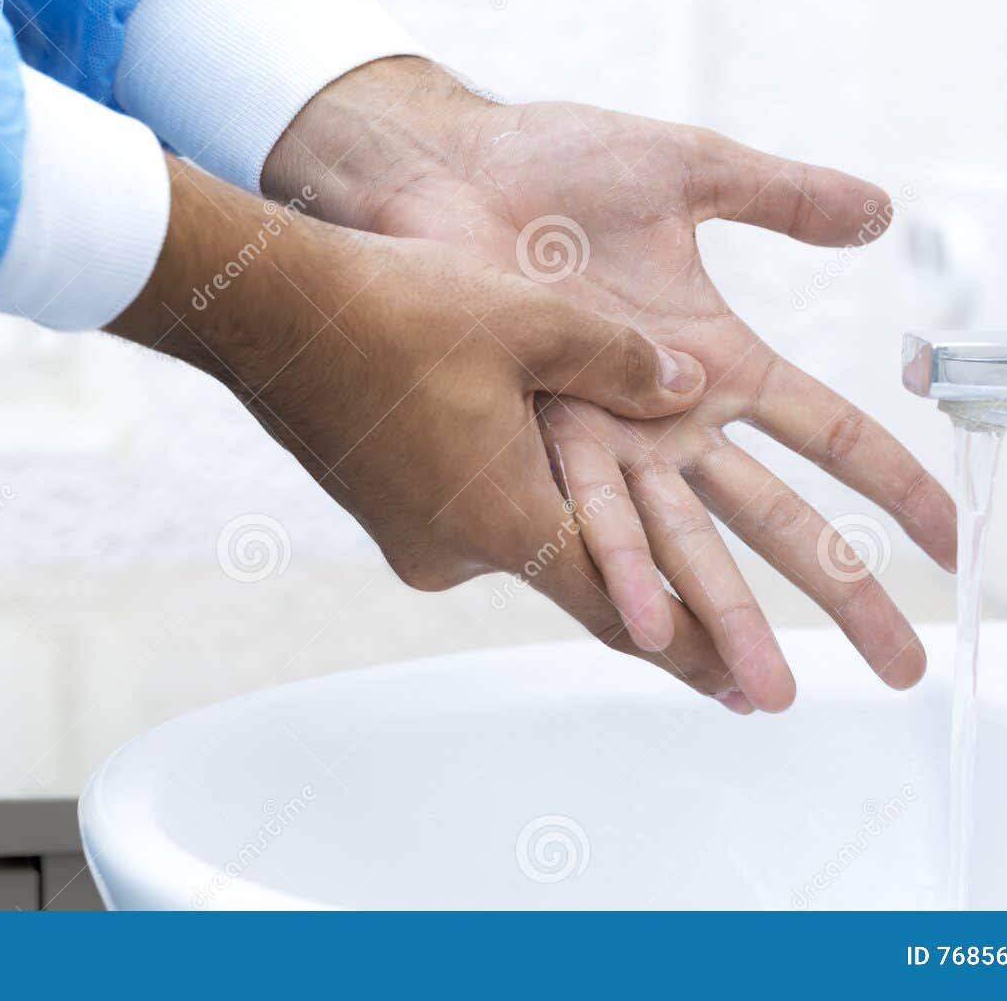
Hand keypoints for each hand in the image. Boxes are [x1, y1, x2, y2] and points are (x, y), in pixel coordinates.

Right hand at [112, 157, 705, 647]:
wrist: (266, 309)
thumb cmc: (393, 310)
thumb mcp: (534, 321)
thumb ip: (624, 362)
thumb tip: (688, 388)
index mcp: (506, 518)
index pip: (623, 607)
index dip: (693, 649)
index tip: (740, 696)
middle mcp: (458, 548)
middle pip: (576, 581)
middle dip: (649, 604)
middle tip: (722, 657)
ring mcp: (413, 534)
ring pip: (518, 536)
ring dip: (569, 528)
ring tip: (609, 508)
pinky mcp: (385, 508)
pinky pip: (470, 512)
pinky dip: (511, 496)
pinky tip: (517, 449)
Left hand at [263, 59, 955, 711]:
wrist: (448, 170)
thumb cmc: (554, 168)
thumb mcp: (692, 171)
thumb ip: (782, 196)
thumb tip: (879, 211)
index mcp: (718, 360)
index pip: (831, 435)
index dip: (894, 488)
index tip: (951, 545)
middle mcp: (672, 417)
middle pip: (778, 518)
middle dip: (842, 594)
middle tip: (900, 667)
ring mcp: (610, 435)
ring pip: (687, 544)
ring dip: (728, 620)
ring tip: (769, 693)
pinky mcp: (544, 435)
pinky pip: (589, 514)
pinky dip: (623, 570)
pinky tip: (653, 629)